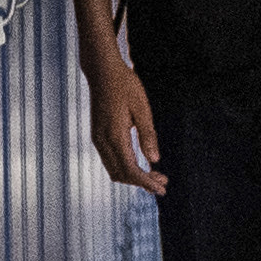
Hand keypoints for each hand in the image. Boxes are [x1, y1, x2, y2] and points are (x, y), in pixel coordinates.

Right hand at [86, 56, 166, 196]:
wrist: (102, 71)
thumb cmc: (124, 85)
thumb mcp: (142, 108)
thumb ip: (148, 135)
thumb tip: (155, 160)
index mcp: (115, 135)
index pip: (130, 170)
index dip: (146, 182)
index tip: (162, 189)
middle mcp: (103, 141)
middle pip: (121, 174)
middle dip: (142, 182)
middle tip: (163, 181)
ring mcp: (98, 139)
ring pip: (114, 170)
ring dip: (133, 176)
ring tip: (155, 174)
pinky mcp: (98, 135)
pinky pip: (110, 160)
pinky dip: (125, 167)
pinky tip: (140, 164)